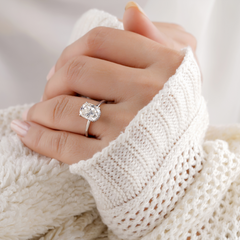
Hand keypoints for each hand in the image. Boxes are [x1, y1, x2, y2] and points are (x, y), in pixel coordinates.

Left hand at [11, 5, 195, 164]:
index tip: (66, 64)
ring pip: (63, 107)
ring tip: (37, 114)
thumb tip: (130, 10)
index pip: (101, 40)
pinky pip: (63, 144)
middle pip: (77, 71)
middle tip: (51, 90)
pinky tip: (28, 132)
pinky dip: (38, 137)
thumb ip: (154, 40)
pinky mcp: (111, 159)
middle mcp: (149, 95)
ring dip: (40, 110)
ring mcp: (128, 128)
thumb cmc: (174, 119)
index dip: (74, 49)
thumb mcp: (178, 76)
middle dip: (53, 79)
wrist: (181, 167)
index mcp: (165, 67)